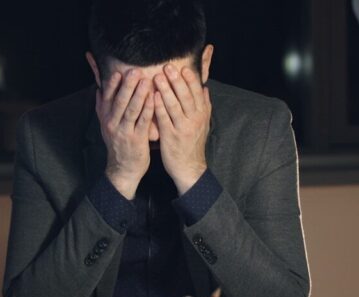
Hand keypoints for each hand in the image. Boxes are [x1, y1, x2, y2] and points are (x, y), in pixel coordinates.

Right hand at [97, 69, 155, 198]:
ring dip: (139, 95)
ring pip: (131, 110)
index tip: (118, 71)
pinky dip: (148, 109)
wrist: (123, 169)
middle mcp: (112, 124)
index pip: (107, 98)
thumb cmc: (119, 143)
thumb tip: (99, 89)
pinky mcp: (137, 139)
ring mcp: (124, 132)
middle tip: (135, 71)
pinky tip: (155, 99)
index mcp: (105, 118)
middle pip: (120, 101)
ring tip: (146, 81)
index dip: (112, 85)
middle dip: (127, 85)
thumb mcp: (106, 125)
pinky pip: (143, 122)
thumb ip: (103, 107)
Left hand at [153, 64, 210, 194]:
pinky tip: (152, 97)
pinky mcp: (171, 137)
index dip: (190, 79)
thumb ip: (205, 106)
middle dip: (176, 80)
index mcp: (202, 114)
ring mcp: (183, 128)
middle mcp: (194, 120)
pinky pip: (164, 119)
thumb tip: (205, 88)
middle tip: (167, 66)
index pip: (197, 92)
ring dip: (166, 90)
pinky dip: (159, 107)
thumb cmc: (193, 144)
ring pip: (174, 105)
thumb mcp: (203, 124)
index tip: (183, 67)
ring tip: (158, 77)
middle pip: (186, 96)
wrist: (190, 168)